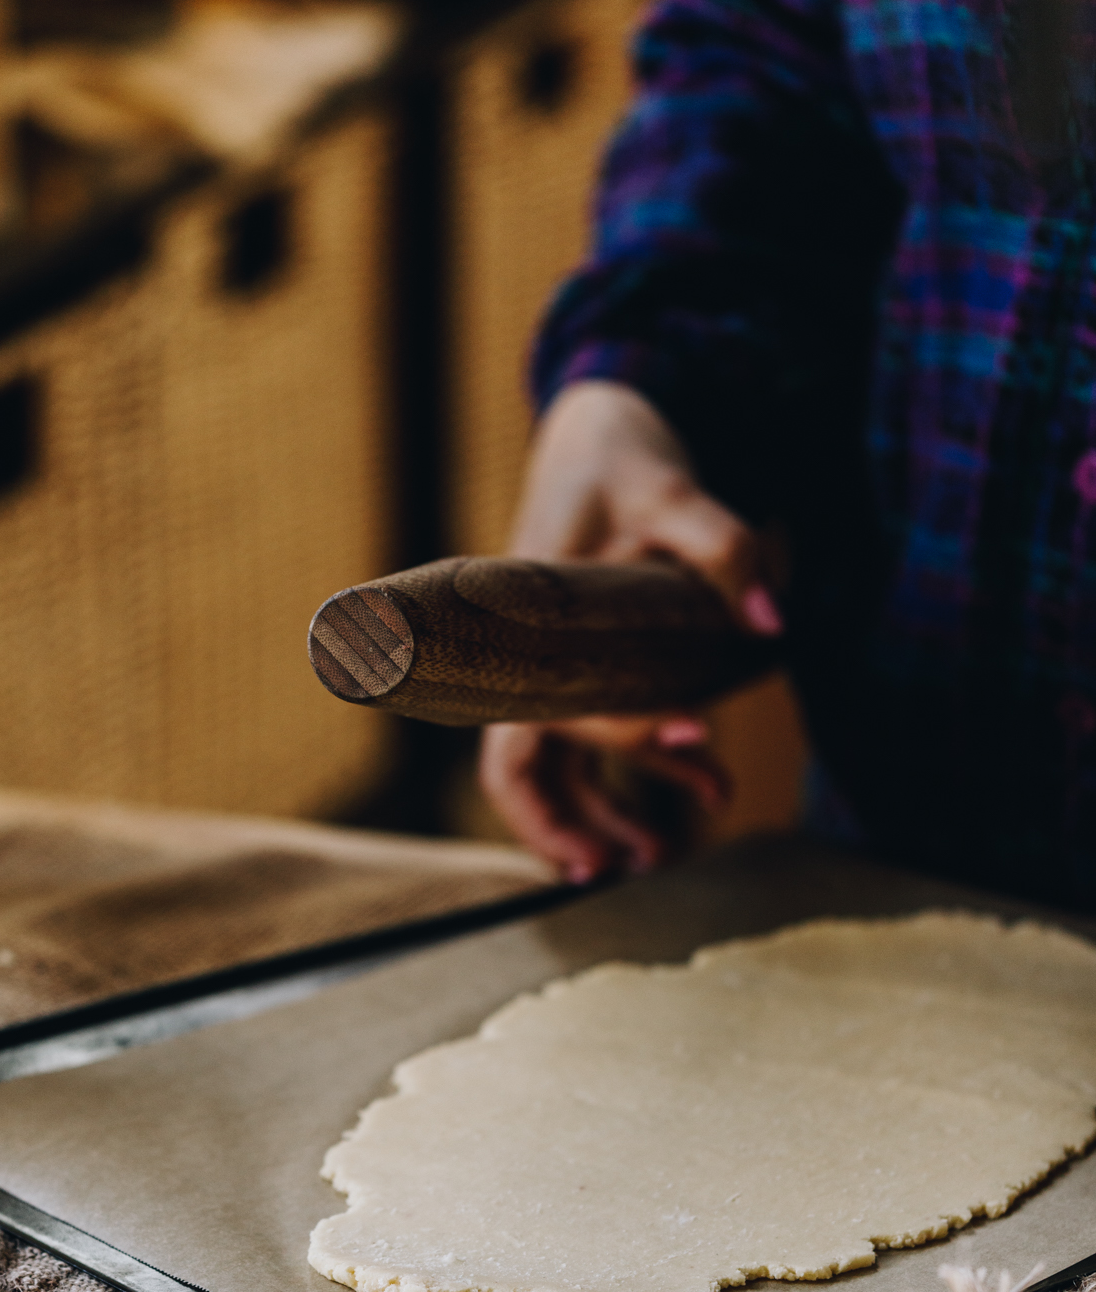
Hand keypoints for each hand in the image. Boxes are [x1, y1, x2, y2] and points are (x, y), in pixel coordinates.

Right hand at [478, 381, 782, 880]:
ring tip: (659, 856)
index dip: (623, 734)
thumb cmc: (618, 458)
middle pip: (523, 766)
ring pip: (552, 768)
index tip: (697, 741)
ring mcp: (542, 672)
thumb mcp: (671, 487)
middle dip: (577, 822)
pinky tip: (677, 807)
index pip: (556, 708)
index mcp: (523, 622)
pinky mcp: (572, 673)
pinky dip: (620, 781)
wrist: (595, 431)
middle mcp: (520, 659)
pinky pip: (581, 747)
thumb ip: (720, 547)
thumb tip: (771, 626)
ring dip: (598, 816)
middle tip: (647, 860)